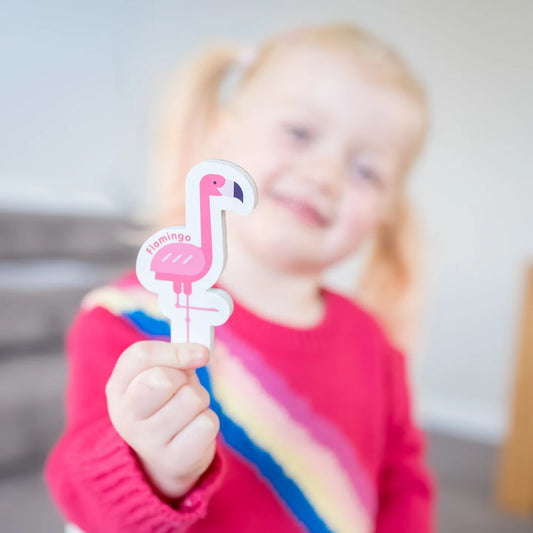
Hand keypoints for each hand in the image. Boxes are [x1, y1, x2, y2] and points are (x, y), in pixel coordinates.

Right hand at [106, 341, 218, 498]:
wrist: (166, 458)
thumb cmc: (167, 403)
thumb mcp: (163, 374)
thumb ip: (176, 357)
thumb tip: (202, 351)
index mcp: (119, 387)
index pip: (140, 355)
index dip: (176, 350)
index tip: (201, 353)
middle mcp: (125, 415)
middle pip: (162, 379)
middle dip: (184, 378)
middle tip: (183, 389)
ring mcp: (146, 441)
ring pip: (191, 399)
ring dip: (200, 399)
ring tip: (189, 411)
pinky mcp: (172, 460)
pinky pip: (206, 424)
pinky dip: (208, 421)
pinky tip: (194, 430)